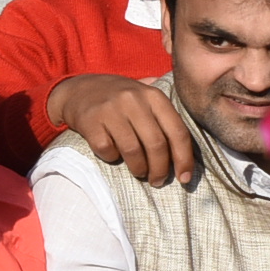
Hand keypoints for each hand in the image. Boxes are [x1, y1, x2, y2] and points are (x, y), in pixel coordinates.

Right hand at [46, 73, 198, 181]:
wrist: (77, 89)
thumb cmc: (119, 99)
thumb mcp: (145, 95)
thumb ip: (167, 113)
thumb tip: (192, 148)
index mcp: (153, 96)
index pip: (177, 132)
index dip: (184, 159)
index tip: (184, 178)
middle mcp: (133, 100)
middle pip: (156, 145)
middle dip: (160, 169)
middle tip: (158, 181)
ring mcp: (110, 110)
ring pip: (132, 151)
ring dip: (139, 168)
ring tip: (140, 172)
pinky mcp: (90, 121)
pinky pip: (107, 150)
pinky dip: (112, 158)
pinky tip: (113, 156)